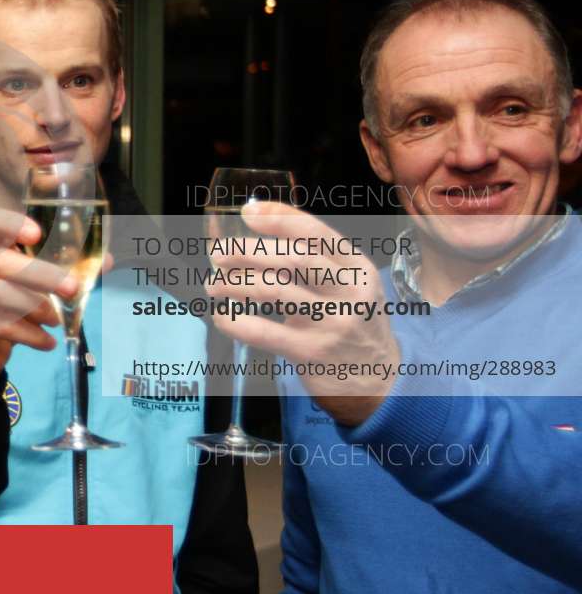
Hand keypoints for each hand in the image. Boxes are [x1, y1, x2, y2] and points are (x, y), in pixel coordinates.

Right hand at [0, 208, 78, 391]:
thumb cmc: (11, 306)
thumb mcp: (35, 285)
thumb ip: (67, 270)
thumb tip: (107, 261)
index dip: (10, 224)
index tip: (37, 234)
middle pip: (1, 261)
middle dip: (41, 274)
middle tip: (72, 288)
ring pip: (0, 295)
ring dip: (37, 308)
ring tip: (57, 321)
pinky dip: (30, 335)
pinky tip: (47, 342)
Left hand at [206, 202, 400, 426]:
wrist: (378, 381)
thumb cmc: (353, 322)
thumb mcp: (351, 286)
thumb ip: (319, 262)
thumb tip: (261, 232)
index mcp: (357, 268)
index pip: (317, 233)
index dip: (279, 219)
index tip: (248, 212)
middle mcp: (348, 291)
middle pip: (292, 259)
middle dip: (248, 251)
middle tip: (218, 252)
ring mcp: (330, 322)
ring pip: (273, 291)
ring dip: (235, 283)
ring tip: (214, 284)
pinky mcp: (311, 352)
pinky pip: (262, 331)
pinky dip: (234, 321)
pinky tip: (222, 316)